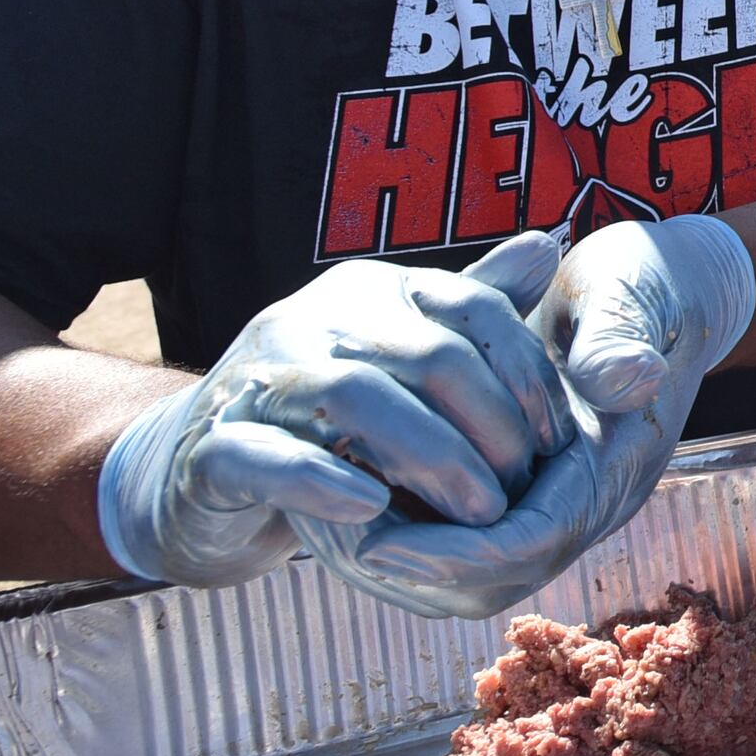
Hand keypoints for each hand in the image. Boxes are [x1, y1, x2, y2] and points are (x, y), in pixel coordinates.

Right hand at [96, 232, 568, 592]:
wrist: (196, 473)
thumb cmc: (325, 421)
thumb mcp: (403, 358)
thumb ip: (472, 306)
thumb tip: (549, 243)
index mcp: (370, 293)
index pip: (473, 308)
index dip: (528, 375)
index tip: (559, 440)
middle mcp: (314, 320)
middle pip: (427, 355)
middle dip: (491, 425)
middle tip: (523, 490)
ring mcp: (258, 379)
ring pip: (355, 397)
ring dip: (431, 456)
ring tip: (478, 513)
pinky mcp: (213, 447)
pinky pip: (268, 454)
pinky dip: (323, 480)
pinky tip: (373, 510)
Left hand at [284, 220, 751, 620]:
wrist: (665, 291)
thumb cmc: (640, 284)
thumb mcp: (630, 292)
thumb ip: (620, 337)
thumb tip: (624, 376)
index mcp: (615, 460)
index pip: (532, 541)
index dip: (452, 552)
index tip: (373, 540)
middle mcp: (592, 497)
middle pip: (496, 577)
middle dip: (413, 570)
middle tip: (332, 543)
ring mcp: (565, 498)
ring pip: (478, 574)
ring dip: (406, 561)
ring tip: (333, 529)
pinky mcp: (538, 490)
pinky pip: (472, 545)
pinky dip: (415, 536)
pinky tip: (361, 503)